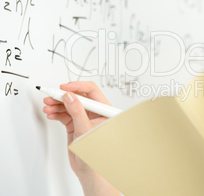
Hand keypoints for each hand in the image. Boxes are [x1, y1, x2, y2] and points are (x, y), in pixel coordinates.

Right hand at [43, 81, 119, 195]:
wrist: (88, 169)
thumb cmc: (95, 153)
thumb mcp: (85, 129)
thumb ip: (77, 112)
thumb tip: (70, 97)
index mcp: (103, 110)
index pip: (91, 91)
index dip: (77, 87)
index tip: (64, 88)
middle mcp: (94, 112)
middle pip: (78, 97)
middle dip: (63, 96)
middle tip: (51, 96)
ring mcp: (84, 118)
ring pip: (69, 105)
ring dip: (57, 104)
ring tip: (48, 106)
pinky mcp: (75, 124)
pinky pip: (65, 114)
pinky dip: (57, 113)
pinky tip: (51, 113)